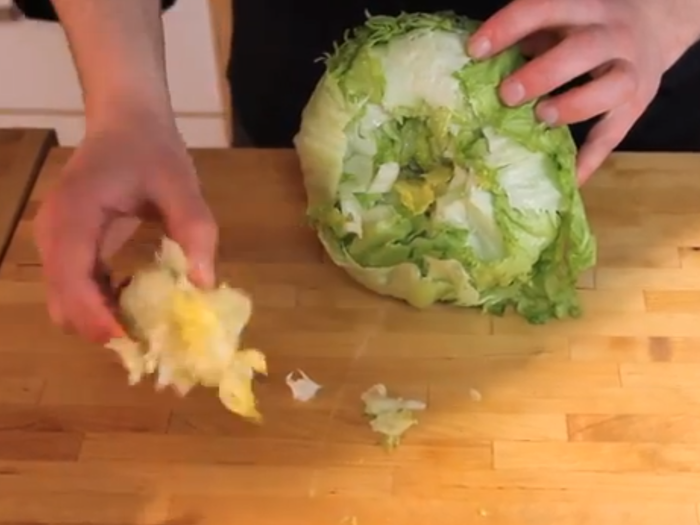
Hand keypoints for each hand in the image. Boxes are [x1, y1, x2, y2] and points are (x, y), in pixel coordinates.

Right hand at [33, 105, 217, 342]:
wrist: (127, 122)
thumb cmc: (152, 150)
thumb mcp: (181, 184)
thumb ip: (194, 230)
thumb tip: (204, 284)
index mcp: (73, 217)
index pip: (72, 281)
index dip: (97, 318)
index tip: (134, 341)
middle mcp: (54, 235)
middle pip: (62, 304)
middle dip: (101, 328)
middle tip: (148, 339)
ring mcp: (55, 243)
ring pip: (65, 303)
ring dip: (101, 320)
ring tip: (146, 324)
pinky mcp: (67, 248)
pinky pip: (75, 289)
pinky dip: (101, 304)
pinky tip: (133, 299)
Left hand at [468, 0, 699, 182]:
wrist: (654, 26)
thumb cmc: (586, 26)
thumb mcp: (561, 19)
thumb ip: (526, 37)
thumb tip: (474, 67)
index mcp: (585, 7)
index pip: (545, 9)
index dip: (508, 28)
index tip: (474, 51)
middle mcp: (613, 35)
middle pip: (584, 50)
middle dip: (543, 73)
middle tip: (507, 95)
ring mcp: (630, 71)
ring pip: (612, 87)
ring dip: (575, 105)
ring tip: (542, 117)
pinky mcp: (637, 107)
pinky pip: (614, 134)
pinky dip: (590, 159)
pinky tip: (568, 178)